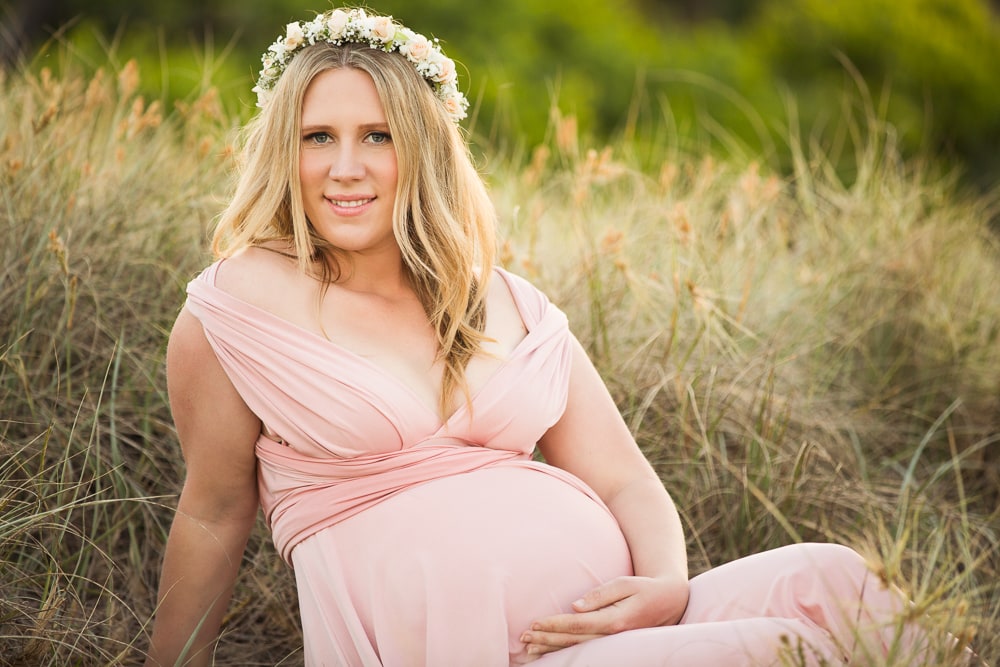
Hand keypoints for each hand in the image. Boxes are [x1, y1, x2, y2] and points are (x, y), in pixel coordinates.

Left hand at [519, 575, 688, 656]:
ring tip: (529, 650)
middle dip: (546, 640)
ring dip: (552, 650)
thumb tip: (575, 605)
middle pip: (573, 642)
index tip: (534, 623)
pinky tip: (550, 653)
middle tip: (523, 638)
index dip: (554, 625)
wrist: (670, 602)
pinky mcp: (612, 645)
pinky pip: (585, 652)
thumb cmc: (645, 589)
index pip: (577, 625)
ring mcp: (613, 645)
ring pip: (578, 651)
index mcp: (615, 621)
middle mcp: (613, 637)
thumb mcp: (625, 584)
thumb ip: (601, 594)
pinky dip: (566, 653)